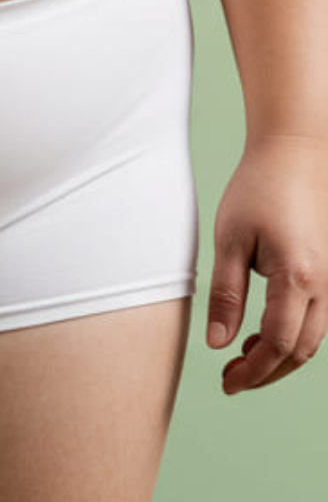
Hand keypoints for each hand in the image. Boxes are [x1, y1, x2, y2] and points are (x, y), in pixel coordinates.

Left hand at [206, 133, 327, 393]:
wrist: (295, 151)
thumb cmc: (258, 188)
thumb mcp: (230, 238)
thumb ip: (226, 294)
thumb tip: (217, 344)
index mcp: (298, 280)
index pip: (278, 346)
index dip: (252, 372)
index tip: (226, 382)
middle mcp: (325, 286)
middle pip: (301, 352)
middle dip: (266, 372)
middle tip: (230, 379)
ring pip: (313, 338)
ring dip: (280, 356)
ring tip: (241, 358)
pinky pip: (318, 319)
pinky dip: (293, 335)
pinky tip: (262, 331)